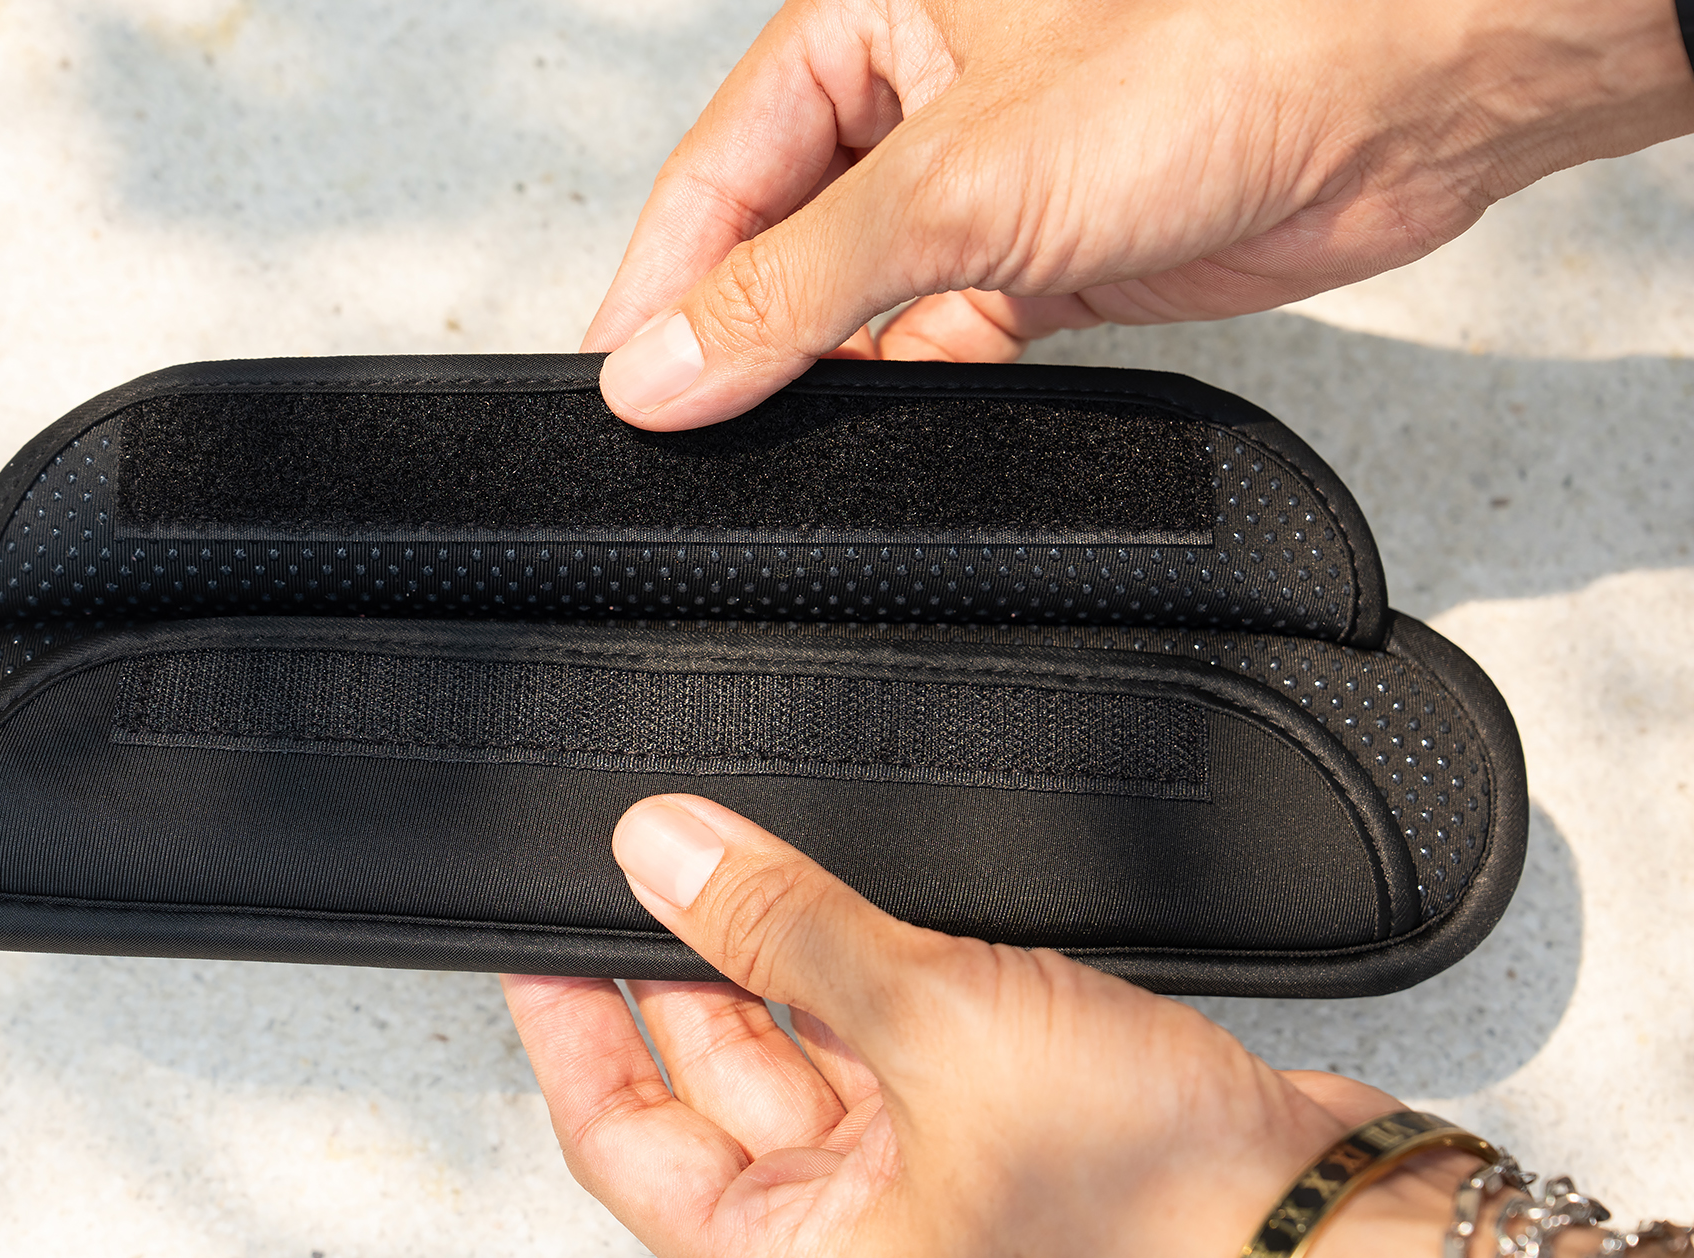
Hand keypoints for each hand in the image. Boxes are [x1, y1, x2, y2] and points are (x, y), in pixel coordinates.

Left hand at [502, 794, 1482, 1257]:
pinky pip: (916, 1044)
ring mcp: (945, 1194)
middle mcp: (862, 1249)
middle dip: (687, 969)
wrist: (1348, 1248)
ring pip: (822, 1058)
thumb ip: (787, 934)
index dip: (569, 1030)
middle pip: (721, 1090)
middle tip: (654, 857)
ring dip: (790, 960)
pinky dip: (890, 973)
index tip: (535, 936)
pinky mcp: (1022, 1140)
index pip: (623, 1140)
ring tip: (751, 856)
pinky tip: (880, 901)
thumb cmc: (1164, 1223)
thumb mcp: (938, 1033)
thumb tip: (664, 853)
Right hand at [587, 0, 1693, 428]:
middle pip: (780, 240)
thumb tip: (665, 364)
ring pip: (861, 303)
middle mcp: (920, 100)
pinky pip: (944, 343)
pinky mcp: (1053, 263)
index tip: (625, 388)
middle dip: (740, 334)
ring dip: (829, 373)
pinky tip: (892, 430)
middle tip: (690, 434)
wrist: (1405, 93)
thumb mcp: (954, 179)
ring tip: (781, 443)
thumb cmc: (1220, 41)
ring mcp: (988, 188)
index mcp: (867, 24)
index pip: (717, 171)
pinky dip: (917, 393)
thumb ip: (794, 285)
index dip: (661, 283)